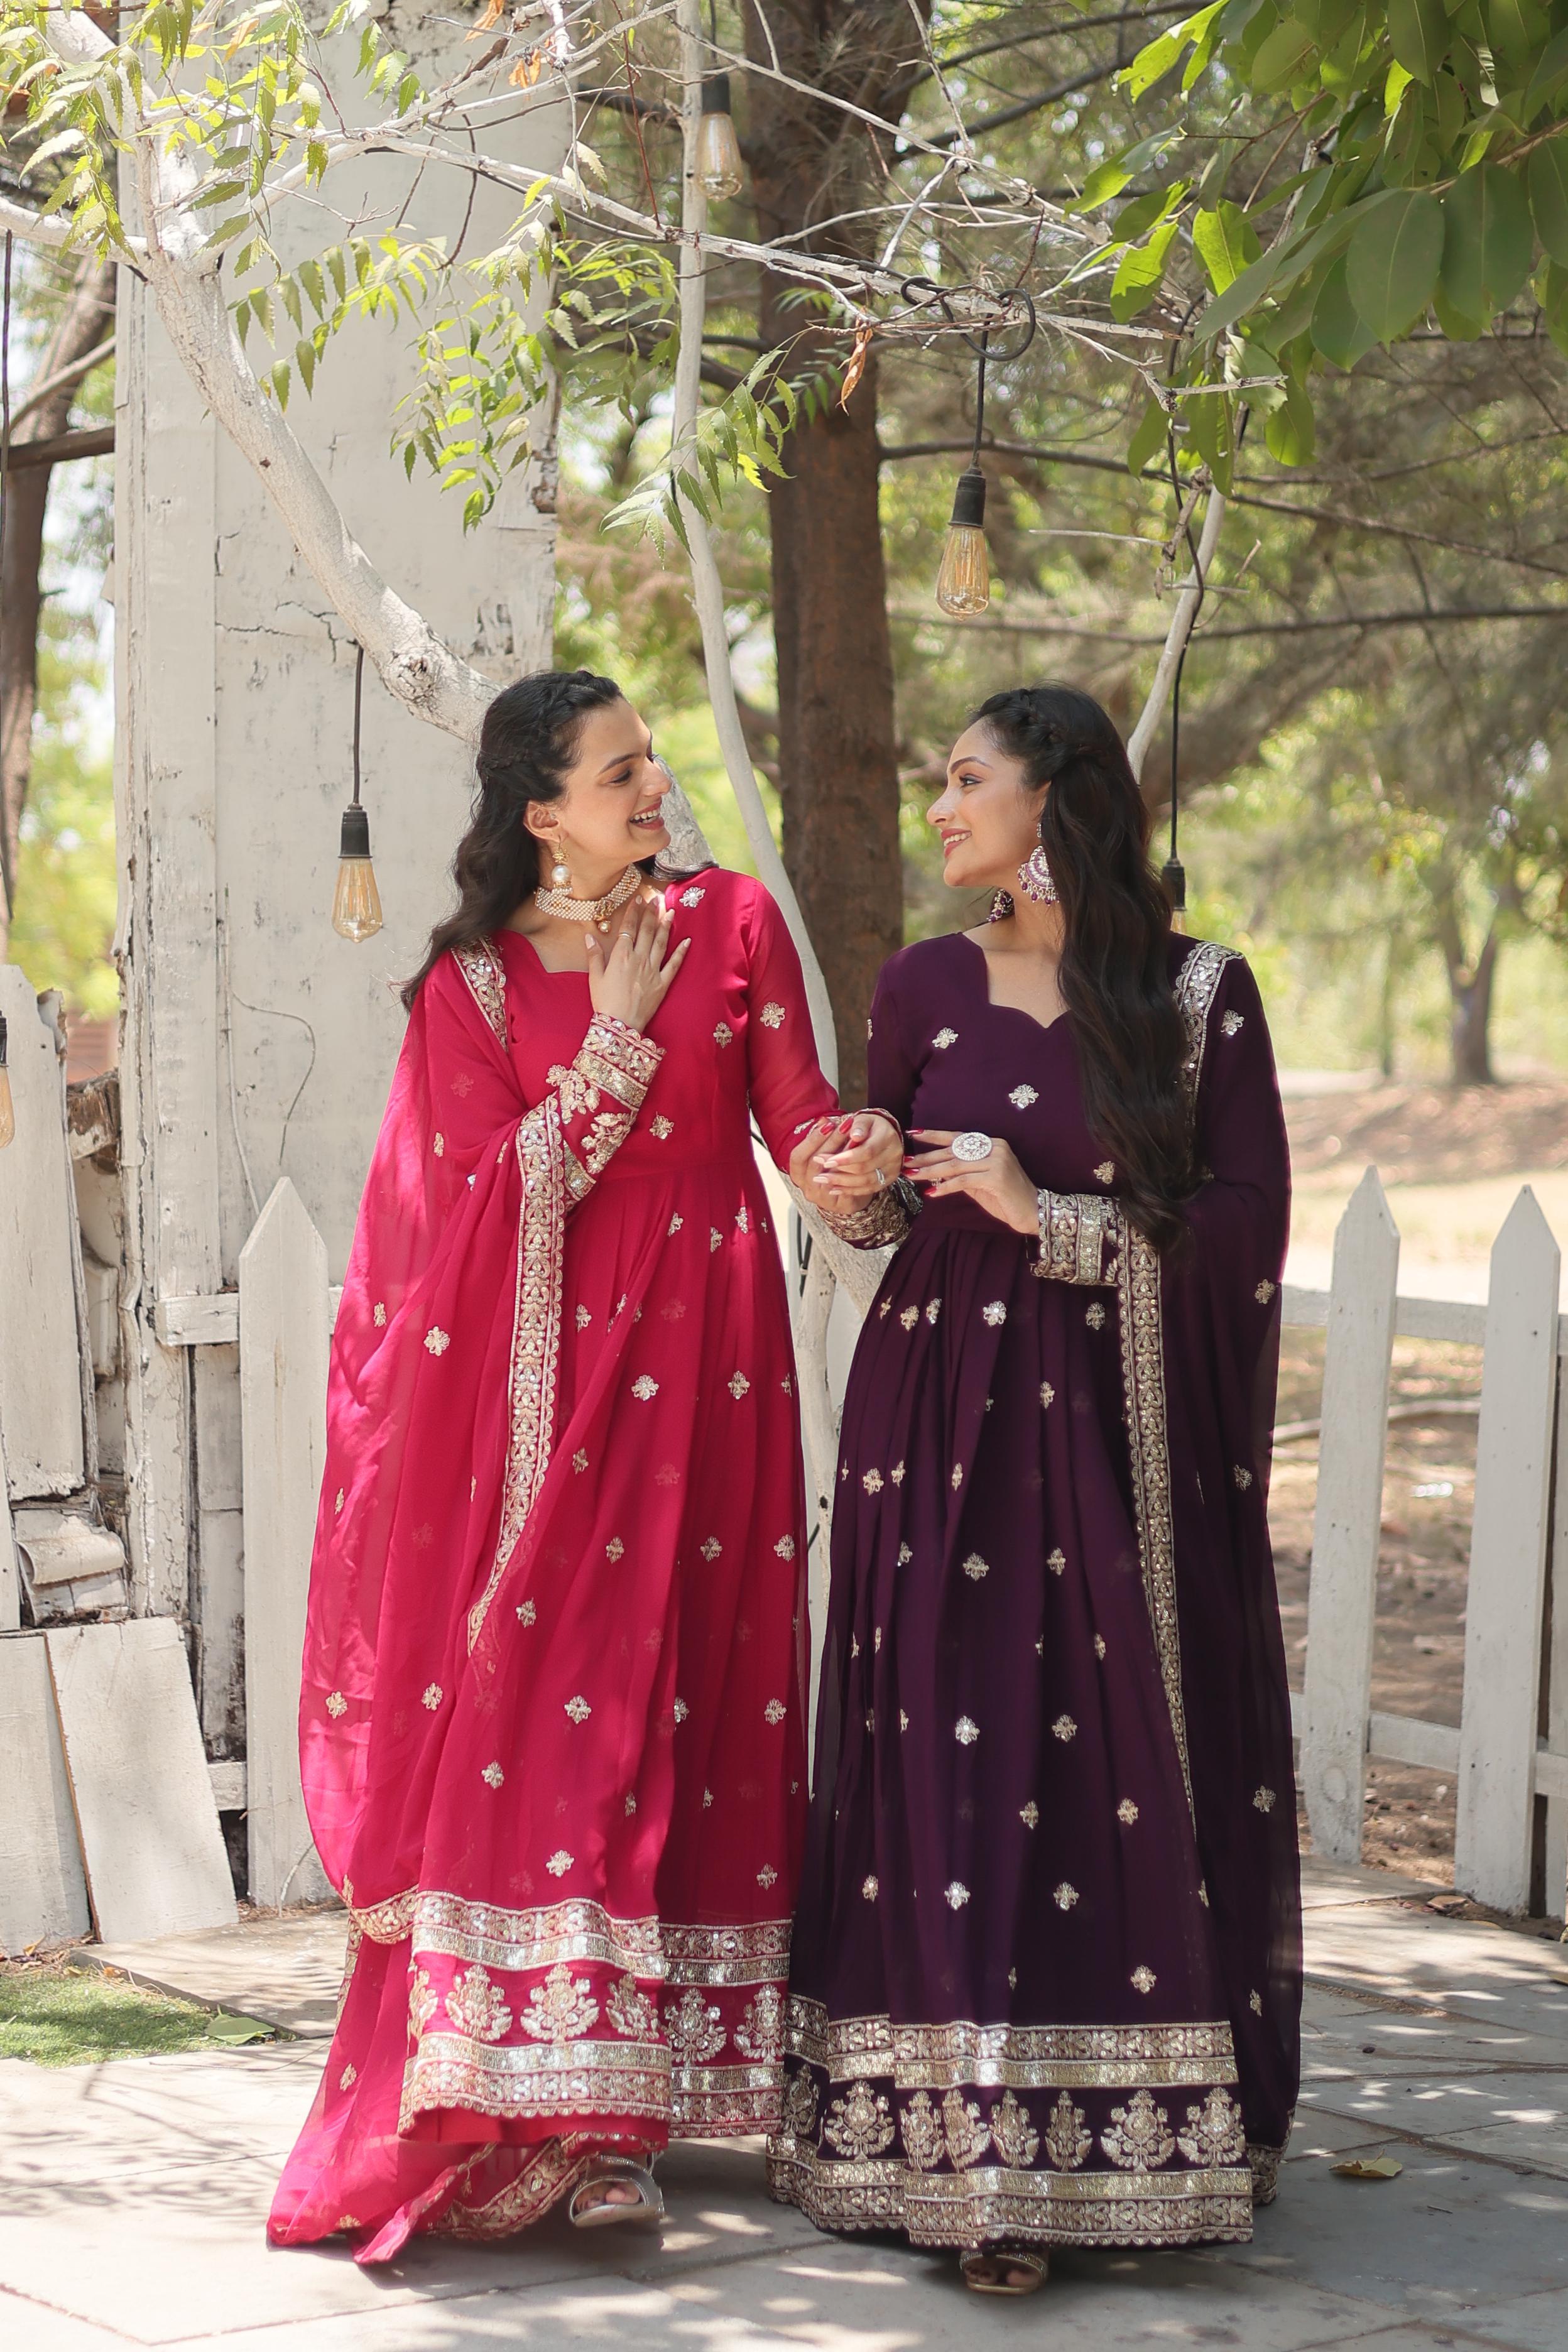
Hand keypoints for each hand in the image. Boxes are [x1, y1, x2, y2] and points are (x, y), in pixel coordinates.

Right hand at [585, 894, 689, 1032]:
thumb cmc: (604, 1002)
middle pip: (647, 931)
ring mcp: (653, 970)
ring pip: (661, 943)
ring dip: (666, 926)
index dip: (634, 912)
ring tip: (671, 911)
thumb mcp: (594, 978)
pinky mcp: (663, 983)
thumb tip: (589, 936)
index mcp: (621, 956)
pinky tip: (687, 941)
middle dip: (652, 913)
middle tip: (656, 899)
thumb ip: (594, 955)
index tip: (638, 899)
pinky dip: (681, 952)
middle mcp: (639, 959)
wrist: (620, 1024)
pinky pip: (674, 964)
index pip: (629, 928)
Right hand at [789, 1116, 862, 1213]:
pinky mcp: (840, 1206)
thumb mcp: (824, 1153)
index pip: (798, 1156)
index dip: (811, 1140)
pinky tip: (863, 1156)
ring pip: (831, 1176)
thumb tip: (823, 1120)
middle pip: (815, 1164)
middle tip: (845, 1125)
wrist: (847, 1195)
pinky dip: (855, 1171)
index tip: (826, 1123)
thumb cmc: (833, 1170)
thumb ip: (821, 1140)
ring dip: (844, 1154)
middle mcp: (807, 1187)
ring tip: (856, 1137)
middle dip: (831, 1142)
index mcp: (798, 1174)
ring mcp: (822, 1199)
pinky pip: (847, 1187)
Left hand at [815, 1112, 902, 1201]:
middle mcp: (894, 1155)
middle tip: (818, 1173)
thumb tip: (854, 1136)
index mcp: (888, 1137)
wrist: (886, 1134)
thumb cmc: (870, 1125)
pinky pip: (869, 1189)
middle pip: (864, 1169)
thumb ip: (858, 1126)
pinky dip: (850, 1190)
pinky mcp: (888, 1180)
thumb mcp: (864, 1119)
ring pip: (866, 1182)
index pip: (866, 1151)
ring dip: (841, 1183)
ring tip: (822, 1181)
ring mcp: (892, 1169)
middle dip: (839, 1172)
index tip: (825, 1160)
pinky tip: (834, 1189)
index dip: (845, 1158)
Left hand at [903, 1129, 1037, 1234]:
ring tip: (912, 1176)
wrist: (1033, 1211)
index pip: (957, 1137)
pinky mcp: (996, 1177)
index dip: (934, 1135)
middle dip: (926, 1157)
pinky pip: (964, 1181)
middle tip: (906, 1162)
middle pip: (953, 1151)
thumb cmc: (1005, 1198)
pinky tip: (931, 1192)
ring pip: (955, 1164)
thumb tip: (934, 1169)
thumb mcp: (979, 1183)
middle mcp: (995, 1147)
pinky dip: (946, 1186)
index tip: (912, 1133)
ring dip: (930, 1171)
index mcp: (991, 1143)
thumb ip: (961, 1173)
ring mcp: (997, 1161)